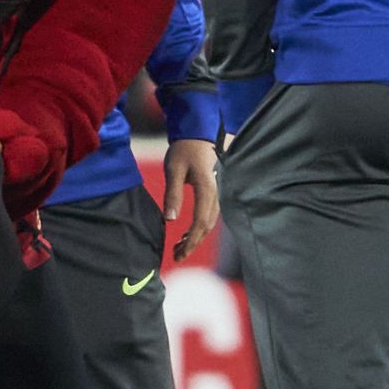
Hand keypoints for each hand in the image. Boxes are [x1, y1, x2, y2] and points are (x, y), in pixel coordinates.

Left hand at [160, 138, 218, 260]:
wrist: (199, 132)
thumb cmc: (184, 149)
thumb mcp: (173, 169)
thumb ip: (173, 194)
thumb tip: (171, 220)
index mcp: (207, 188)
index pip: (201, 222)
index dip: (191, 241)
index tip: (178, 254)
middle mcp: (217, 193)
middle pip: (207, 226)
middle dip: (192, 244)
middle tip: (176, 256)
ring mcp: (218, 193)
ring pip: (209, 222)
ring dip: (195, 236)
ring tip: (178, 247)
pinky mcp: (215, 192)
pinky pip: (209, 214)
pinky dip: (199, 227)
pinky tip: (187, 234)